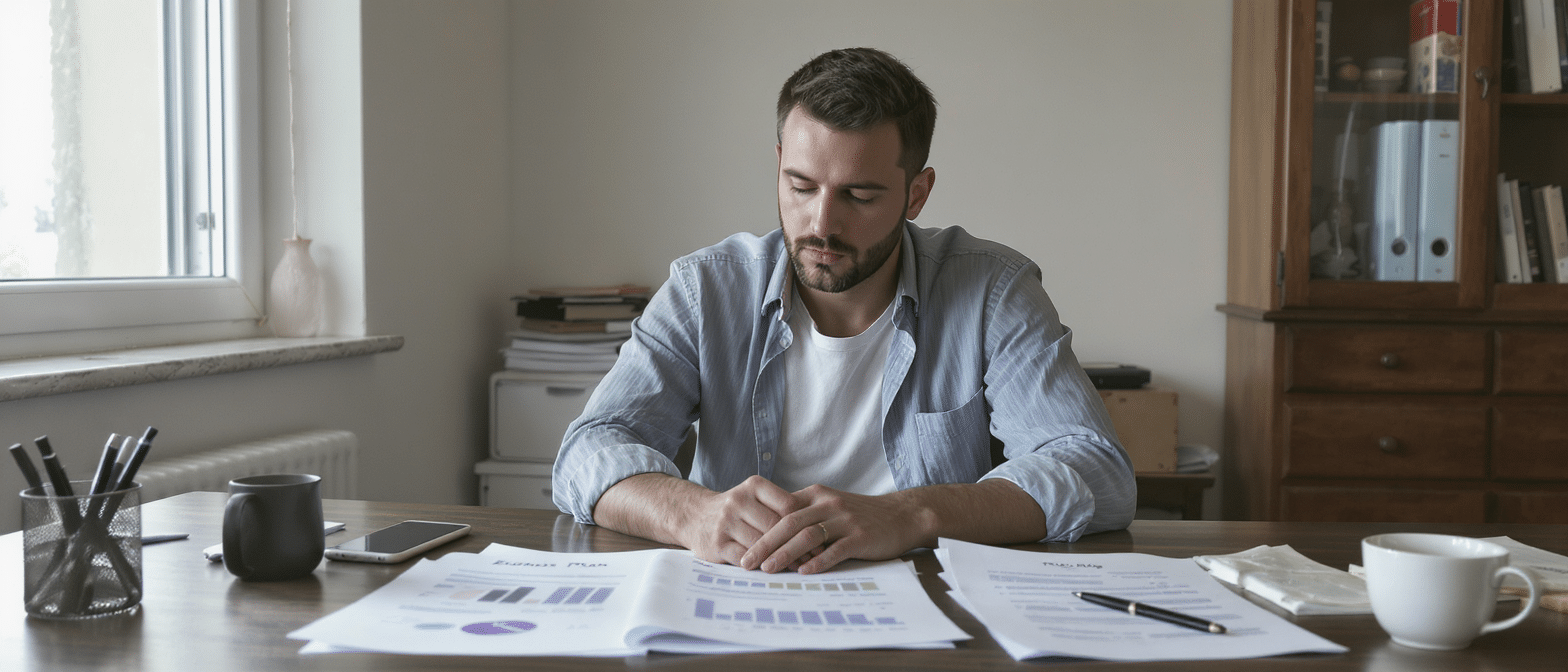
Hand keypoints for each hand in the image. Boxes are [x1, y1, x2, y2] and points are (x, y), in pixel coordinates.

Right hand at [675, 475, 806, 567]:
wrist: (694, 515)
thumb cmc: (737, 510)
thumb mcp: (756, 497)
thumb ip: (781, 508)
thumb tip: (816, 530)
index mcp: (753, 486)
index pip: (788, 505)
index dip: (805, 523)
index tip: (820, 538)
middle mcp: (738, 500)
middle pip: (776, 526)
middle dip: (796, 544)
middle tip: (814, 557)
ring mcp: (726, 522)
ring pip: (761, 543)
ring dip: (781, 558)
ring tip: (797, 567)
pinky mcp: (717, 544)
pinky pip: (745, 558)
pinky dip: (760, 566)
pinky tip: (772, 571)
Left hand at [740, 484, 929, 574]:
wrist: (902, 515)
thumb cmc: (861, 515)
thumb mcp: (830, 506)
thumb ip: (805, 514)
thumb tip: (772, 533)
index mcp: (816, 495)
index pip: (781, 511)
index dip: (760, 529)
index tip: (742, 547)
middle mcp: (828, 504)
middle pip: (788, 523)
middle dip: (764, 544)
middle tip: (746, 563)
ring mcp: (845, 519)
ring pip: (808, 536)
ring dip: (785, 554)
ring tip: (767, 569)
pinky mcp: (861, 536)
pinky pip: (835, 549)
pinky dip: (818, 561)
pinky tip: (804, 573)